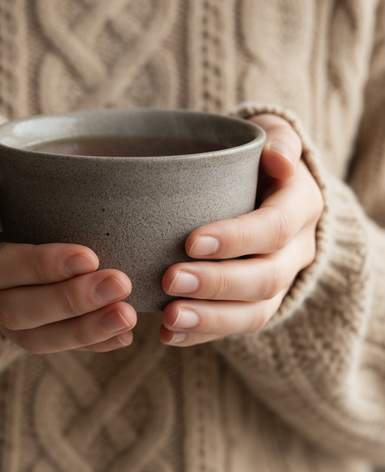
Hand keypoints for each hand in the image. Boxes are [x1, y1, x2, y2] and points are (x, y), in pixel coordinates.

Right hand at [0, 120, 135, 353]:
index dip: (38, 266)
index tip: (88, 255)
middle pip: (14, 310)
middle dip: (69, 302)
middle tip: (119, 284)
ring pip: (32, 336)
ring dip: (82, 330)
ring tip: (127, 316)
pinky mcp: (22, 322)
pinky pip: (49, 343)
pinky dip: (86, 342)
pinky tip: (122, 335)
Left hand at [159, 114, 323, 345]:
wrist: (267, 188)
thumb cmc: (259, 158)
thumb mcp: (273, 135)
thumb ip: (279, 141)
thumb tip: (278, 159)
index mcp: (302, 206)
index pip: (275, 228)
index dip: (236, 238)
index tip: (189, 241)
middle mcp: (298, 250)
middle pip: (265, 278)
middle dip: (217, 284)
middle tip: (169, 280)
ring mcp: (280, 280)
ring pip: (256, 312)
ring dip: (211, 319)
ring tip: (169, 320)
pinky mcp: (259, 302)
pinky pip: (238, 326)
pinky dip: (204, 334)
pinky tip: (171, 336)